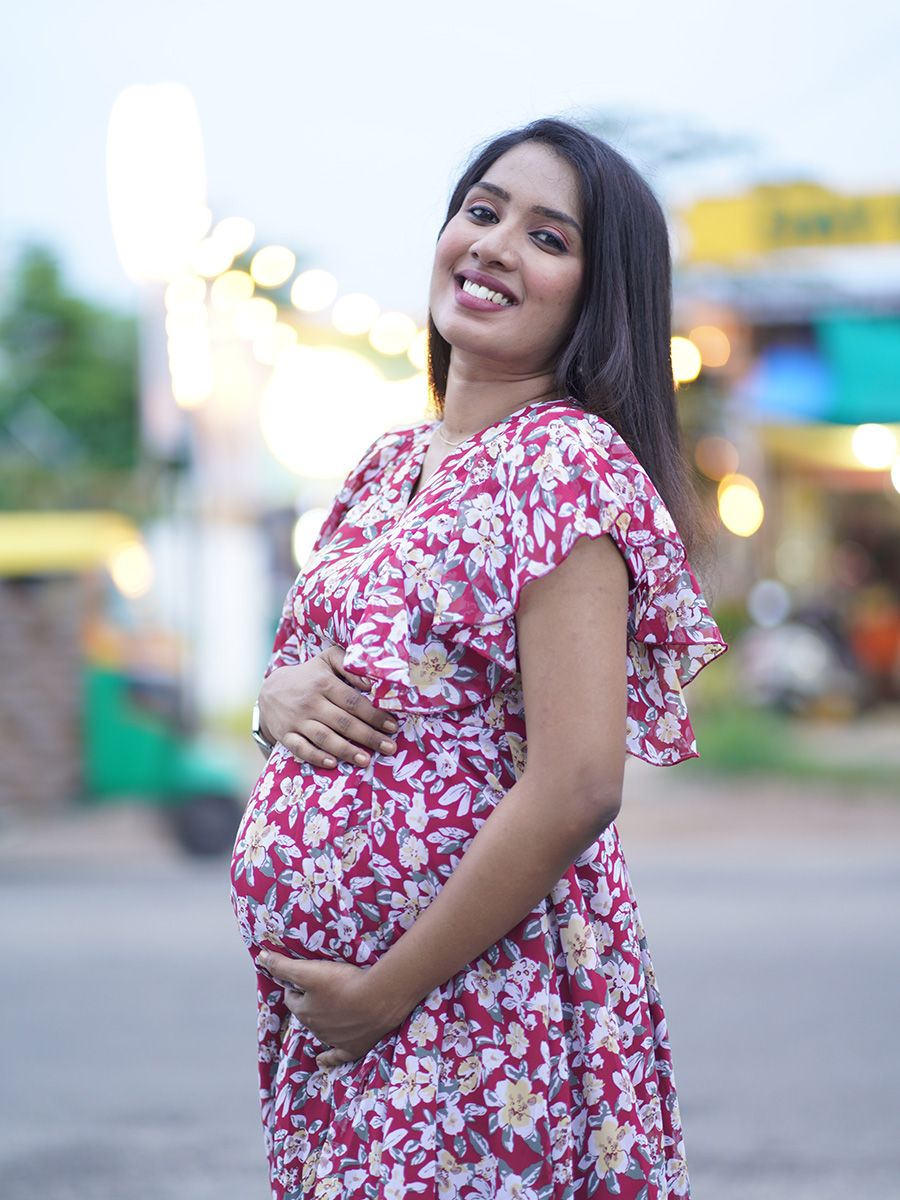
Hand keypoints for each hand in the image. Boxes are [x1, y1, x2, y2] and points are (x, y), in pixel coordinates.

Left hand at [257, 949, 410, 1069]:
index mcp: (304, 1011)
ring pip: (320, 1031)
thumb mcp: (310, 971)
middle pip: (306, 1014)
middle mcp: (315, 1029)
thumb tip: (260, 957)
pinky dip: (328, 1058)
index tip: (302, 978)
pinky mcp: (352, 1048)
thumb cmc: (343, 982)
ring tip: (330, 1007)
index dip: (295, 986)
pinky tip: (322, 1061)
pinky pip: (336, 1057)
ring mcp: (334, 1040)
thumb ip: (283, 966)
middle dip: (308, 1003)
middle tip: (319, 989)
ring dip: (321, 1020)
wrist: (378, 999)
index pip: (291, 998)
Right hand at [258, 647, 399, 768]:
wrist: (270, 690)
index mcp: (323, 683)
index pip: (353, 701)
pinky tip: (332, 764)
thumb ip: (348, 664)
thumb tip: (371, 682)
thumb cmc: (309, 676)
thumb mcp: (326, 660)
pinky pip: (300, 748)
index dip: (374, 715)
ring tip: (366, 760)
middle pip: (343, 722)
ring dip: (346, 750)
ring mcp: (297, 720)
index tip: (392, 726)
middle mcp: (310, 702)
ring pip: (324, 737)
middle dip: (368, 736)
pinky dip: (316, 757)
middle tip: (389, 748)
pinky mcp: (285, 735)